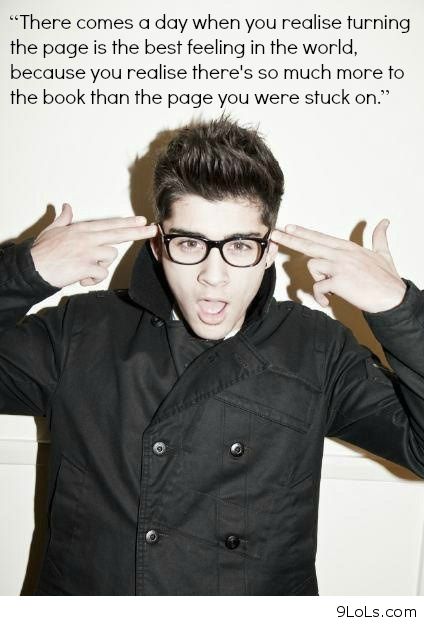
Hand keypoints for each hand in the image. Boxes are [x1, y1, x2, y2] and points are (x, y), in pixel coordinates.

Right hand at [30, 203, 157, 287]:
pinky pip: (101, 274)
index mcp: (82, 229)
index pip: (109, 224)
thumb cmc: (42, 252)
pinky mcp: (86, 266)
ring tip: (84, 268)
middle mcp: (87, 238)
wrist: (32, 268)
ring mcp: (88, 251)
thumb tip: (65, 206)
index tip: (141, 220)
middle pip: (119, 233)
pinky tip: (81, 278)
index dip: (127, 222)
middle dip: (138, 231)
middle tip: (152, 229)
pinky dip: (92, 280)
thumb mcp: (52, 231)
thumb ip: (63, 219)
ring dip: (100, 266)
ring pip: (110, 257)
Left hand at [270, 219, 406, 312]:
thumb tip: (384, 222)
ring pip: (313, 266)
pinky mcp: (339, 280)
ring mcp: (340, 266)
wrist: (392, 297)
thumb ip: (379, 237)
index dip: (303, 233)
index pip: (320, 238)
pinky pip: (318, 287)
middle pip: (310, 244)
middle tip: (274, 234)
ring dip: (318, 280)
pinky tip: (328, 301)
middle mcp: (342, 254)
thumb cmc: (387, 279)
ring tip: (331, 288)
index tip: (289, 227)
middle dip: (290, 239)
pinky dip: (320, 297)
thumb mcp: (384, 254)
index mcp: (348, 248)